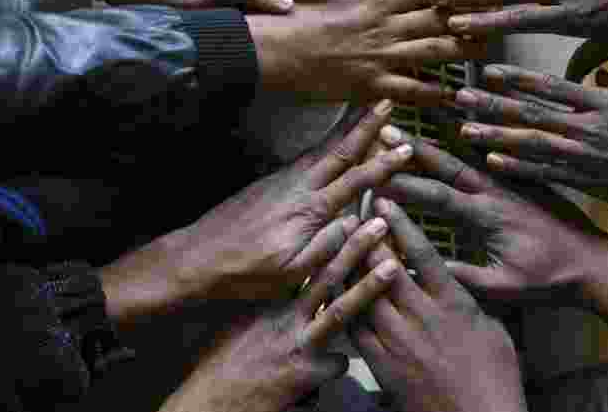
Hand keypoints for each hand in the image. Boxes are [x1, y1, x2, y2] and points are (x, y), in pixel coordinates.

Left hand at [98, 102, 412, 317]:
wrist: (199, 257)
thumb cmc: (248, 272)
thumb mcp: (293, 271)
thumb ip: (330, 245)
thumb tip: (366, 221)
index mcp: (310, 209)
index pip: (355, 181)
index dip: (384, 164)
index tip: (406, 148)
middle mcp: (299, 186)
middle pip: (340, 149)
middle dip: (366, 125)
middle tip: (387, 101)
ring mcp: (283, 180)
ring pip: (323, 146)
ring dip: (347, 125)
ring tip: (365, 105)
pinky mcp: (272, 180)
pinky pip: (308, 153)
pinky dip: (326, 139)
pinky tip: (332, 135)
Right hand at [161, 220, 403, 411]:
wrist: (214, 398)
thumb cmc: (221, 360)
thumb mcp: (242, 321)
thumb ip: (269, 304)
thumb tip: (288, 287)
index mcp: (271, 298)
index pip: (304, 262)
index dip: (329, 239)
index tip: (348, 214)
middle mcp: (285, 314)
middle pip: (326, 274)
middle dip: (355, 247)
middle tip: (378, 223)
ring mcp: (298, 341)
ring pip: (341, 309)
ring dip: (369, 286)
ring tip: (393, 266)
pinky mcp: (306, 372)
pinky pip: (338, 363)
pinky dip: (343, 361)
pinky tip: (340, 364)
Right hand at [247, 0, 486, 105]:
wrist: (272, 49)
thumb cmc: (296, 14)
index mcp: (377, 0)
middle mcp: (386, 27)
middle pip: (439, 20)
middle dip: (471, 19)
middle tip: (498, 17)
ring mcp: (381, 56)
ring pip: (433, 53)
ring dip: (462, 52)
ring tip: (486, 50)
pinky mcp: (371, 84)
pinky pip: (411, 89)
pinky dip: (434, 93)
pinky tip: (453, 94)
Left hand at [350, 198, 526, 411]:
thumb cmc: (495, 376)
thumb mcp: (493, 327)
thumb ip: (470, 299)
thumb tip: (459, 278)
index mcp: (453, 302)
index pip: (422, 253)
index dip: (400, 224)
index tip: (384, 202)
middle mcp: (422, 316)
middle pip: (385, 267)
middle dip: (366, 238)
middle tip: (350, 214)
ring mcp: (398, 341)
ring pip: (364, 294)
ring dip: (350, 267)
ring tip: (336, 245)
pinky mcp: (382, 366)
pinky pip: (356, 329)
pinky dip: (345, 307)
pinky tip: (335, 291)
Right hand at [378, 127, 607, 301]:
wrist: (594, 263)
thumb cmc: (549, 280)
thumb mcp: (502, 287)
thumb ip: (460, 275)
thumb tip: (415, 268)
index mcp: (489, 215)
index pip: (437, 195)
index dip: (404, 187)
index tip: (376, 179)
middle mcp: (499, 189)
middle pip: (448, 162)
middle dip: (413, 148)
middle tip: (385, 130)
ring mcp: (513, 178)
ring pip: (471, 149)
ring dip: (443, 131)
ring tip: (417, 113)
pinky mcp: (526, 174)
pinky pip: (496, 147)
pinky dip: (477, 132)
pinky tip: (463, 121)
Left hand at [455, 64, 607, 220]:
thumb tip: (600, 73)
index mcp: (604, 102)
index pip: (552, 85)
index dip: (517, 78)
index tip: (489, 71)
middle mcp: (590, 126)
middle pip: (532, 112)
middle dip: (493, 105)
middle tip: (461, 97)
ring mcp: (587, 156)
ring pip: (532, 143)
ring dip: (496, 137)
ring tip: (466, 130)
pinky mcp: (589, 182)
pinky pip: (547, 174)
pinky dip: (520, 168)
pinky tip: (494, 162)